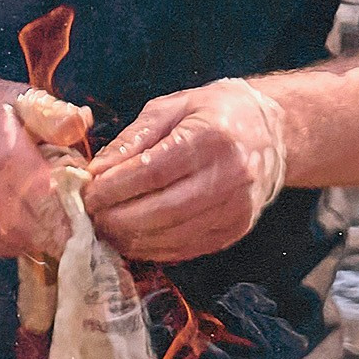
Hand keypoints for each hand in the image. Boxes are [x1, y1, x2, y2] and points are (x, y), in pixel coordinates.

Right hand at [0, 71, 77, 259]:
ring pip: (30, 241)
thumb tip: (81, 124)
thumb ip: (52, 116)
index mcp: (7, 158)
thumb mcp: (15, 99)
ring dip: (44, 228)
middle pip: (49, 228)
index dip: (80, 203)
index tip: (84, 197)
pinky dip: (19, 233)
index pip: (62, 201)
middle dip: (66, 219)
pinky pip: (6, 246)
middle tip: (69, 203)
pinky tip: (16, 209)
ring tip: (40, 202)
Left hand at [75, 79, 289, 262]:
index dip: (113, 188)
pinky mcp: (236, 231)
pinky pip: (186, 249)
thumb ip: (132, 140)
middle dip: (116, 218)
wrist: (271, 133)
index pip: (152, 172)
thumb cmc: (215, 113)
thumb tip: (95, 172)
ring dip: (130, 238)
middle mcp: (231, 176)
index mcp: (212, 138)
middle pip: (160, 210)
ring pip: (171, 236)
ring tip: (106, 227)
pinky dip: (153, 249)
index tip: (87, 193)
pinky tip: (133, 238)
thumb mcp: (171, 109)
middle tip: (90, 215)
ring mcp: (236, 209)